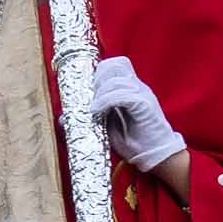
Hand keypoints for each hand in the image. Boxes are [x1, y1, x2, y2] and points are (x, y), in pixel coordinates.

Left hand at [89, 56, 185, 172]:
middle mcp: (138, 87)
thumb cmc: (135, 143)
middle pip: (113, 65)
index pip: (113, 65)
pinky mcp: (145, 106)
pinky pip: (122, 95)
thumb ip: (92, 117)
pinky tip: (97, 113)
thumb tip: (64, 118)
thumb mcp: (107, 127)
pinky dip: (105, 102)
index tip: (85, 90)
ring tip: (92, 110)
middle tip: (89, 99)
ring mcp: (143, 95)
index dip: (97, 73)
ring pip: (115, 80)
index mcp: (131, 88)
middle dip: (96, 80)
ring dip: (99, 94)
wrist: (158, 156)